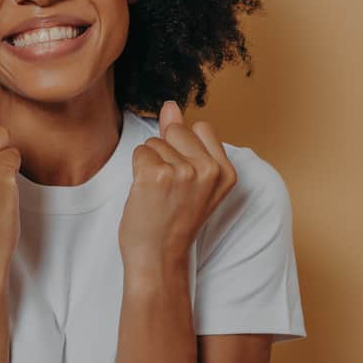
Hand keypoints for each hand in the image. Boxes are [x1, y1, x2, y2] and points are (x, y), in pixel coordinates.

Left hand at [118, 100, 237, 276]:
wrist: (158, 257)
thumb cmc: (173, 220)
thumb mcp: (192, 179)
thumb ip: (184, 140)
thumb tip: (171, 105)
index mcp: (226, 172)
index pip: (201, 128)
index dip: (185, 148)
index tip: (185, 178)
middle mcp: (208, 170)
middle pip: (175, 130)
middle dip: (165, 152)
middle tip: (169, 188)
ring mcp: (182, 172)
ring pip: (154, 143)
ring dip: (150, 164)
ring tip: (158, 194)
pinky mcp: (154, 175)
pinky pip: (139, 153)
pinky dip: (137, 171)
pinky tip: (146, 194)